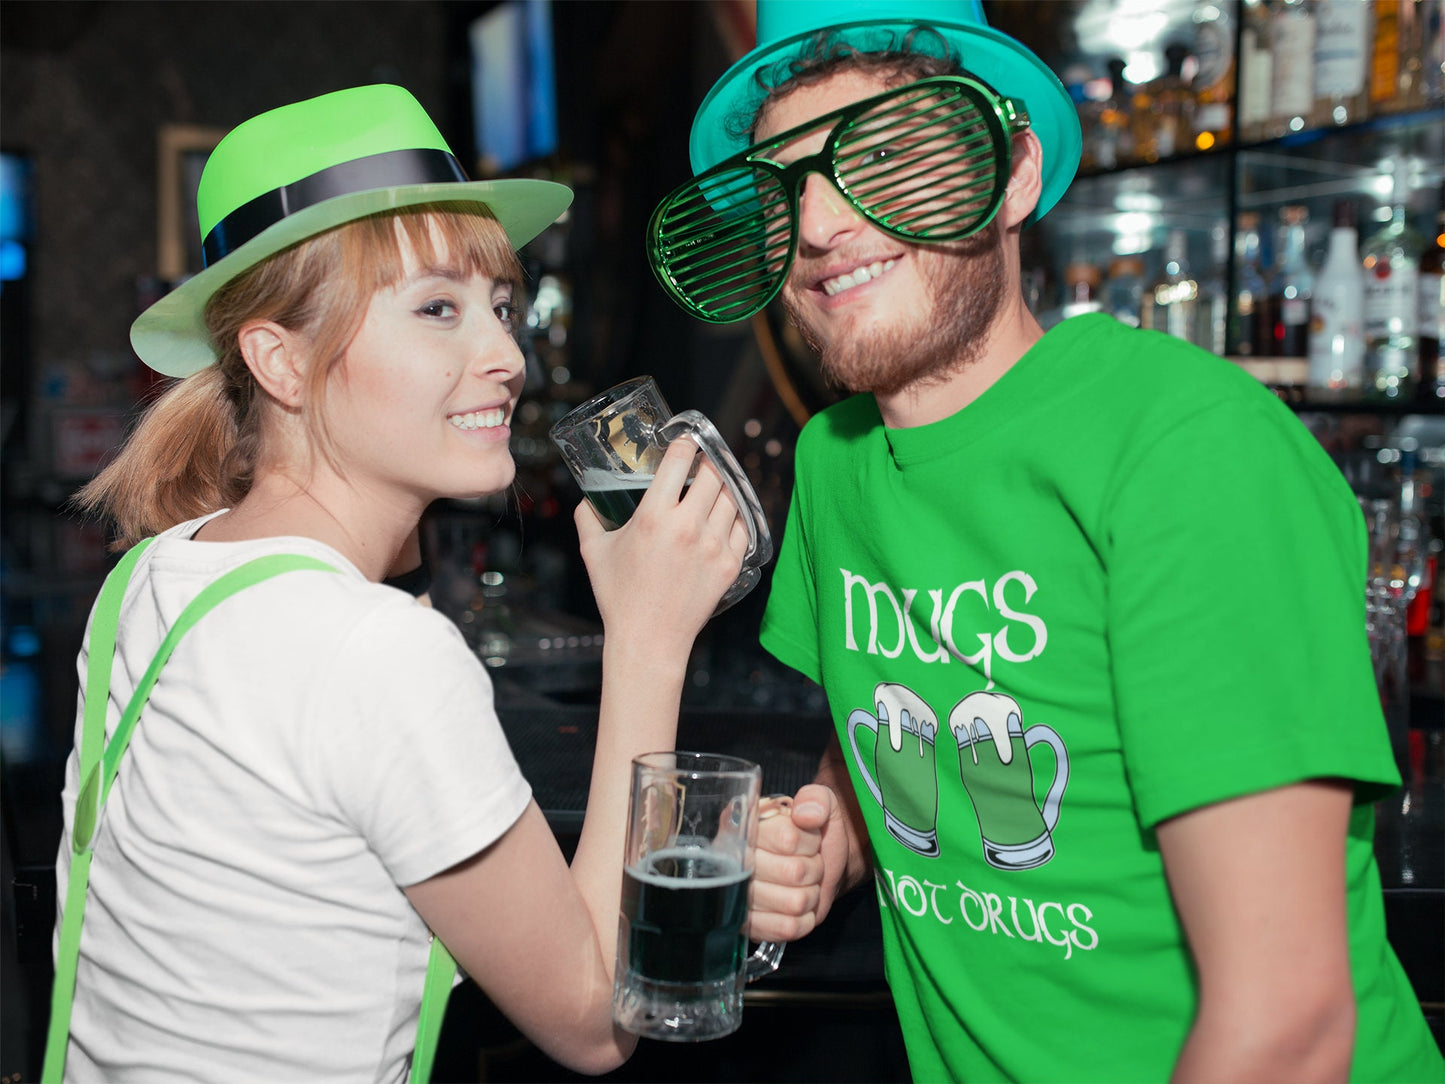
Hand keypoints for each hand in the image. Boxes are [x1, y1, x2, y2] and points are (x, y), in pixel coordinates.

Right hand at [574, 438, 748, 644]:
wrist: (649, 640)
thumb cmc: (619, 596)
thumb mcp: (593, 551)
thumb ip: (588, 517)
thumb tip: (588, 498)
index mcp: (654, 516)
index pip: (680, 459)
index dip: (685, 442)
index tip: (685, 439)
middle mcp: (688, 526)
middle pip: (713, 472)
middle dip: (709, 461)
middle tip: (703, 461)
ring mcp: (713, 546)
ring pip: (732, 496)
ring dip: (725, 485)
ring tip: (716, 484)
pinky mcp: (730, 564)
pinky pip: (743, 526)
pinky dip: (737, 515)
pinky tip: (727, 513)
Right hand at [747, 783, 852, 942]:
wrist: (818, 863)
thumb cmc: (813, 832)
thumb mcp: (819, 802)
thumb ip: (816, 798)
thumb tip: (806, 815)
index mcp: (747, 824)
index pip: (788, 838)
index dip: (809, 842)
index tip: (808, 838)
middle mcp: (736, 859)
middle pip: (793, 873)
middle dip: (813, 868)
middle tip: (809, 862)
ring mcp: (739, 895)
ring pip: (794, 902)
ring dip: (811, 893)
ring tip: (804, 882)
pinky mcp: (750, 924)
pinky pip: (788, 928)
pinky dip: (805, 917)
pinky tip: (799, 902)